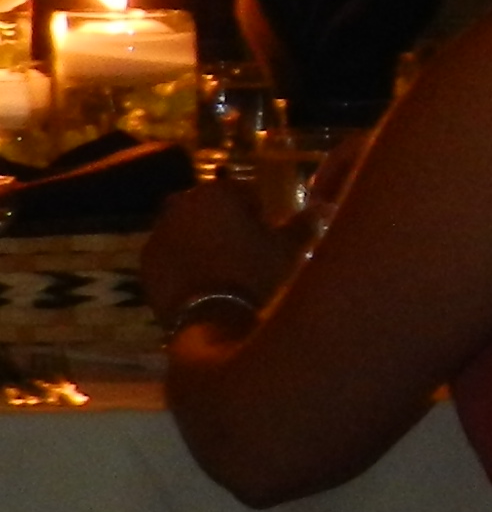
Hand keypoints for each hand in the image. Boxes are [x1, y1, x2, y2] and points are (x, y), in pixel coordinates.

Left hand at [139, 182, 299, 325]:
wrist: (215, 319)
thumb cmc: (257, 274)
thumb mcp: (289, 248)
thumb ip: (304, 223)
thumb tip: (324, 206)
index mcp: (218, 192)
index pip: (245, 191)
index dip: (262, 212)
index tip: (271, 233)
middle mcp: (182, 204)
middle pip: (212, 208)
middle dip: (227, 222)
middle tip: (248, 250)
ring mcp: (159, 233)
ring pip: (188, 229)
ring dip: (203, 241)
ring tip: (226, 269)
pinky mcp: (147, 262)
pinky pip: (172, 254)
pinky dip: (185, 262)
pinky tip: (205, 283)